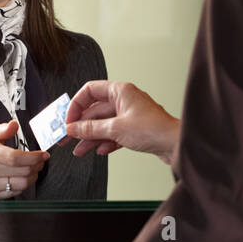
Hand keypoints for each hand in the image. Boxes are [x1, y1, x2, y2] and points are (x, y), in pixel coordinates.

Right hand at [0, 120, 49, 200]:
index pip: (15, 157)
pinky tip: (21, 178)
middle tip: (40, 162)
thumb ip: (1, 129)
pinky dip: (22, 186)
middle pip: (22, 171)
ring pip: (20, 184)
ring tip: (33, 170)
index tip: (43, 155)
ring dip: (32, 177)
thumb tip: (14, 125)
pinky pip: (13, 193)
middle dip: (37, 166)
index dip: (34, 157)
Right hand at [65, 80, 180, 165]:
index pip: (90, 91)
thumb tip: (73, 128)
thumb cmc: (154, 129)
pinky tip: (101, 150)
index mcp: (120, 91)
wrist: (175, 144)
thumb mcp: (115, 129)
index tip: (68, 120)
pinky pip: (114, 133)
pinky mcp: (135, 129)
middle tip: (67, 138)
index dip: (76, 105)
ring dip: (91, 137)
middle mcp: (125, 100)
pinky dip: (106, 141)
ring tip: (80, 151)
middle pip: (95, 110)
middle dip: (80, 126)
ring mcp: (130, 114)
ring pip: (103, 124)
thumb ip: (90, 128)